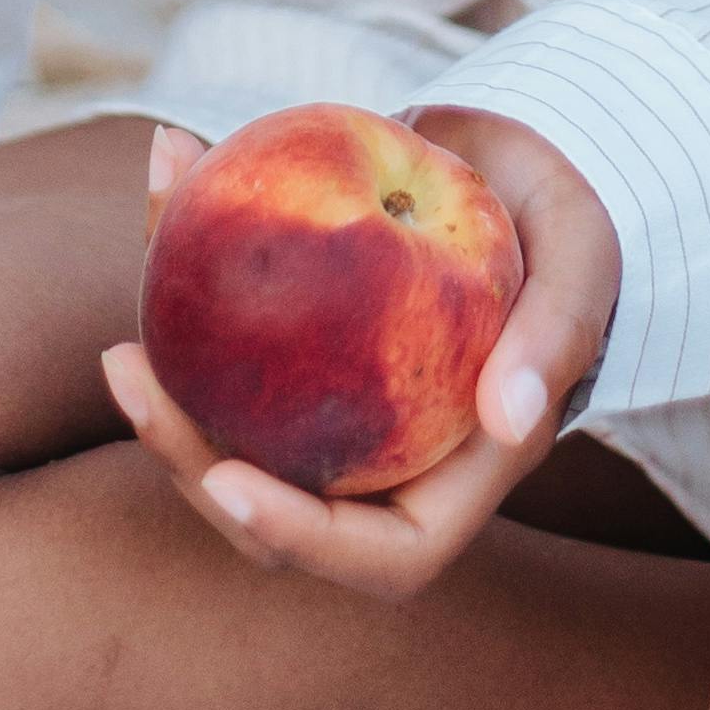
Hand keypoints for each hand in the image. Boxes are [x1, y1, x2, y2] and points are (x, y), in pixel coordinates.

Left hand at [99, 105, 618, 604]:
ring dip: (164, 372)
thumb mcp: (584, 264)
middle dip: (186, 458)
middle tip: (125, 369)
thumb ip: (558, 336)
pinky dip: (189, 250)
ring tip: (128, 289)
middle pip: (274, 503)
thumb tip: (511, 422)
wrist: (525, 156)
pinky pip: (226, 327)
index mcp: (457, 474)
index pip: (378, 553)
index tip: (227, 480)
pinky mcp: (293, 339)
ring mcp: (330, 404)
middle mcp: (384, 459)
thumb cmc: (570, 220)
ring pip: (229, 424)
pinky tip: (170, 161)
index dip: (297, 535)